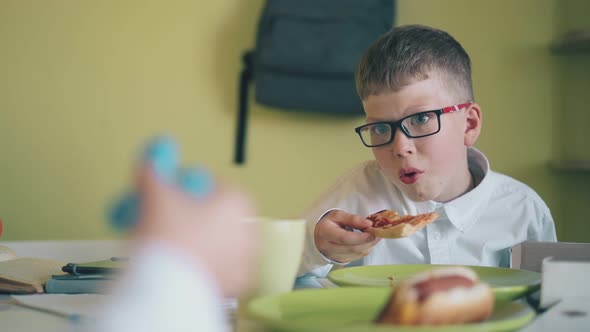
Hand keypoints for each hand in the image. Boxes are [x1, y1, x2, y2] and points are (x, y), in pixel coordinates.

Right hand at [134, 165, 256, 297]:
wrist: (169, 288)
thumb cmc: (170, 239)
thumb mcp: (156, 197)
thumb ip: (153, 173)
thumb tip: (151, 158)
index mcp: (238, 202)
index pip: (213, 186)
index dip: (188, 190)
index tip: (171, 196)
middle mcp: (248, 229)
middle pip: (218, 214)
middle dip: (194, 215)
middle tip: (168, 220)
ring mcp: (245, 259)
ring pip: (219, 242)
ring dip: (199, 239)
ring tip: (173, 243)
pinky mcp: (235, 284)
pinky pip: (219, 267)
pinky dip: (204, 264)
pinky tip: (184, 264)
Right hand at [314, 210, 380, 263]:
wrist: (319, 236)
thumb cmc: (329, 224)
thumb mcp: (337, 215)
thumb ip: (353, 219)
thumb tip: (368, 224)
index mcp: (325, 233)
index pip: (344, 238)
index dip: (360, 237)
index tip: (372, 231)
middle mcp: (329, 248)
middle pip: (353, 248)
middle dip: (368, 241)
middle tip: (378, 232)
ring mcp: (335, 256)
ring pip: (357, 253)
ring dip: (369, 245)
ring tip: (374, 235)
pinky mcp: (342, 261)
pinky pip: (358, 256)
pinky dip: (365, 248)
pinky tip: (367, 241)